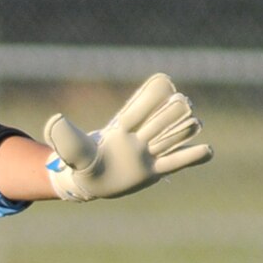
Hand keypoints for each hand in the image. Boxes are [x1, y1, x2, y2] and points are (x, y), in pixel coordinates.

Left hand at [42, 73, 211, 201]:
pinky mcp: (153, 171)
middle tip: (185, 101)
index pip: (136, 111)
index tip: (165, 81)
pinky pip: (174, 163)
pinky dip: (191, 157)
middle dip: (168, 113)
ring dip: (182, 130)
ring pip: (169, 139)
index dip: (150, 97)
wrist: (89, 180)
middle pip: (156, 122)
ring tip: (196, 121)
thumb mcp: (71, 149)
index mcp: (119, 130)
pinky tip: (208, 151)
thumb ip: (65, 135)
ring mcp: (147, 154)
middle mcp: (137, 139)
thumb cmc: (80, 162)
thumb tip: (54, 120)